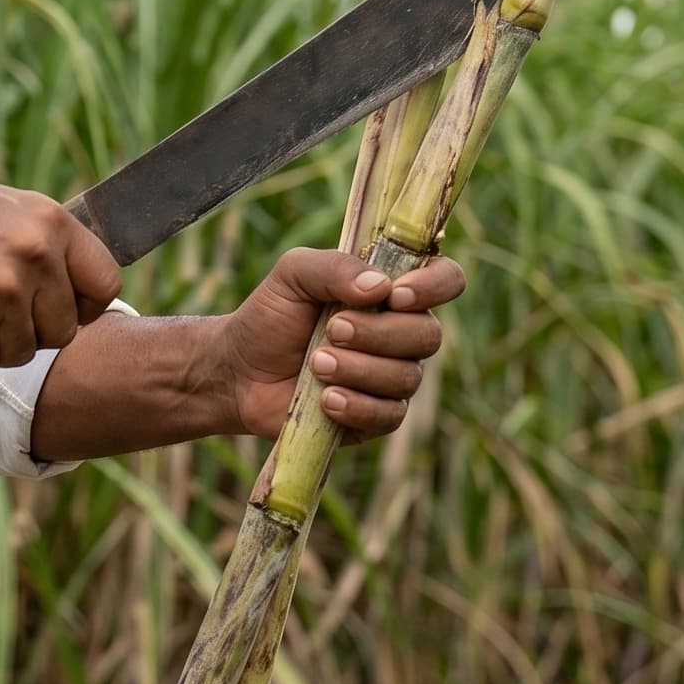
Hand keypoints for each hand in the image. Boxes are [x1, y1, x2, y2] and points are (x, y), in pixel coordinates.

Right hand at [0, 183, 121, 379]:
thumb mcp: (5, 209)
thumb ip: (47, 240)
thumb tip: (85, 277)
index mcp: (51, 224)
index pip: (105, 284)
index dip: (85, 307)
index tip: (60, 310)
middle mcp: (34, 256)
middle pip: (63, 331)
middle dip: (30, 332)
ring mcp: (2, 291)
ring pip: (22, 353)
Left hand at [214, 247, 465, 441]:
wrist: (238, 370)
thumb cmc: (270, 316)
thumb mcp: (291, 275)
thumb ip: (332, 266)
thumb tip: (380, 286)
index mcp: (390, 292)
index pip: (445, 280)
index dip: (433, 287)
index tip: (395, 294)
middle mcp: (401, 333)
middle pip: (428, 335)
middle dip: (378, 333)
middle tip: (332, 330)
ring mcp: (392, 377)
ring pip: (408, 377)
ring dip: (358, 368)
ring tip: (316, 363)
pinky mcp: (377, 416)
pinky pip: (390, 415)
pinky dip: (357, 405)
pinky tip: (325, 398)